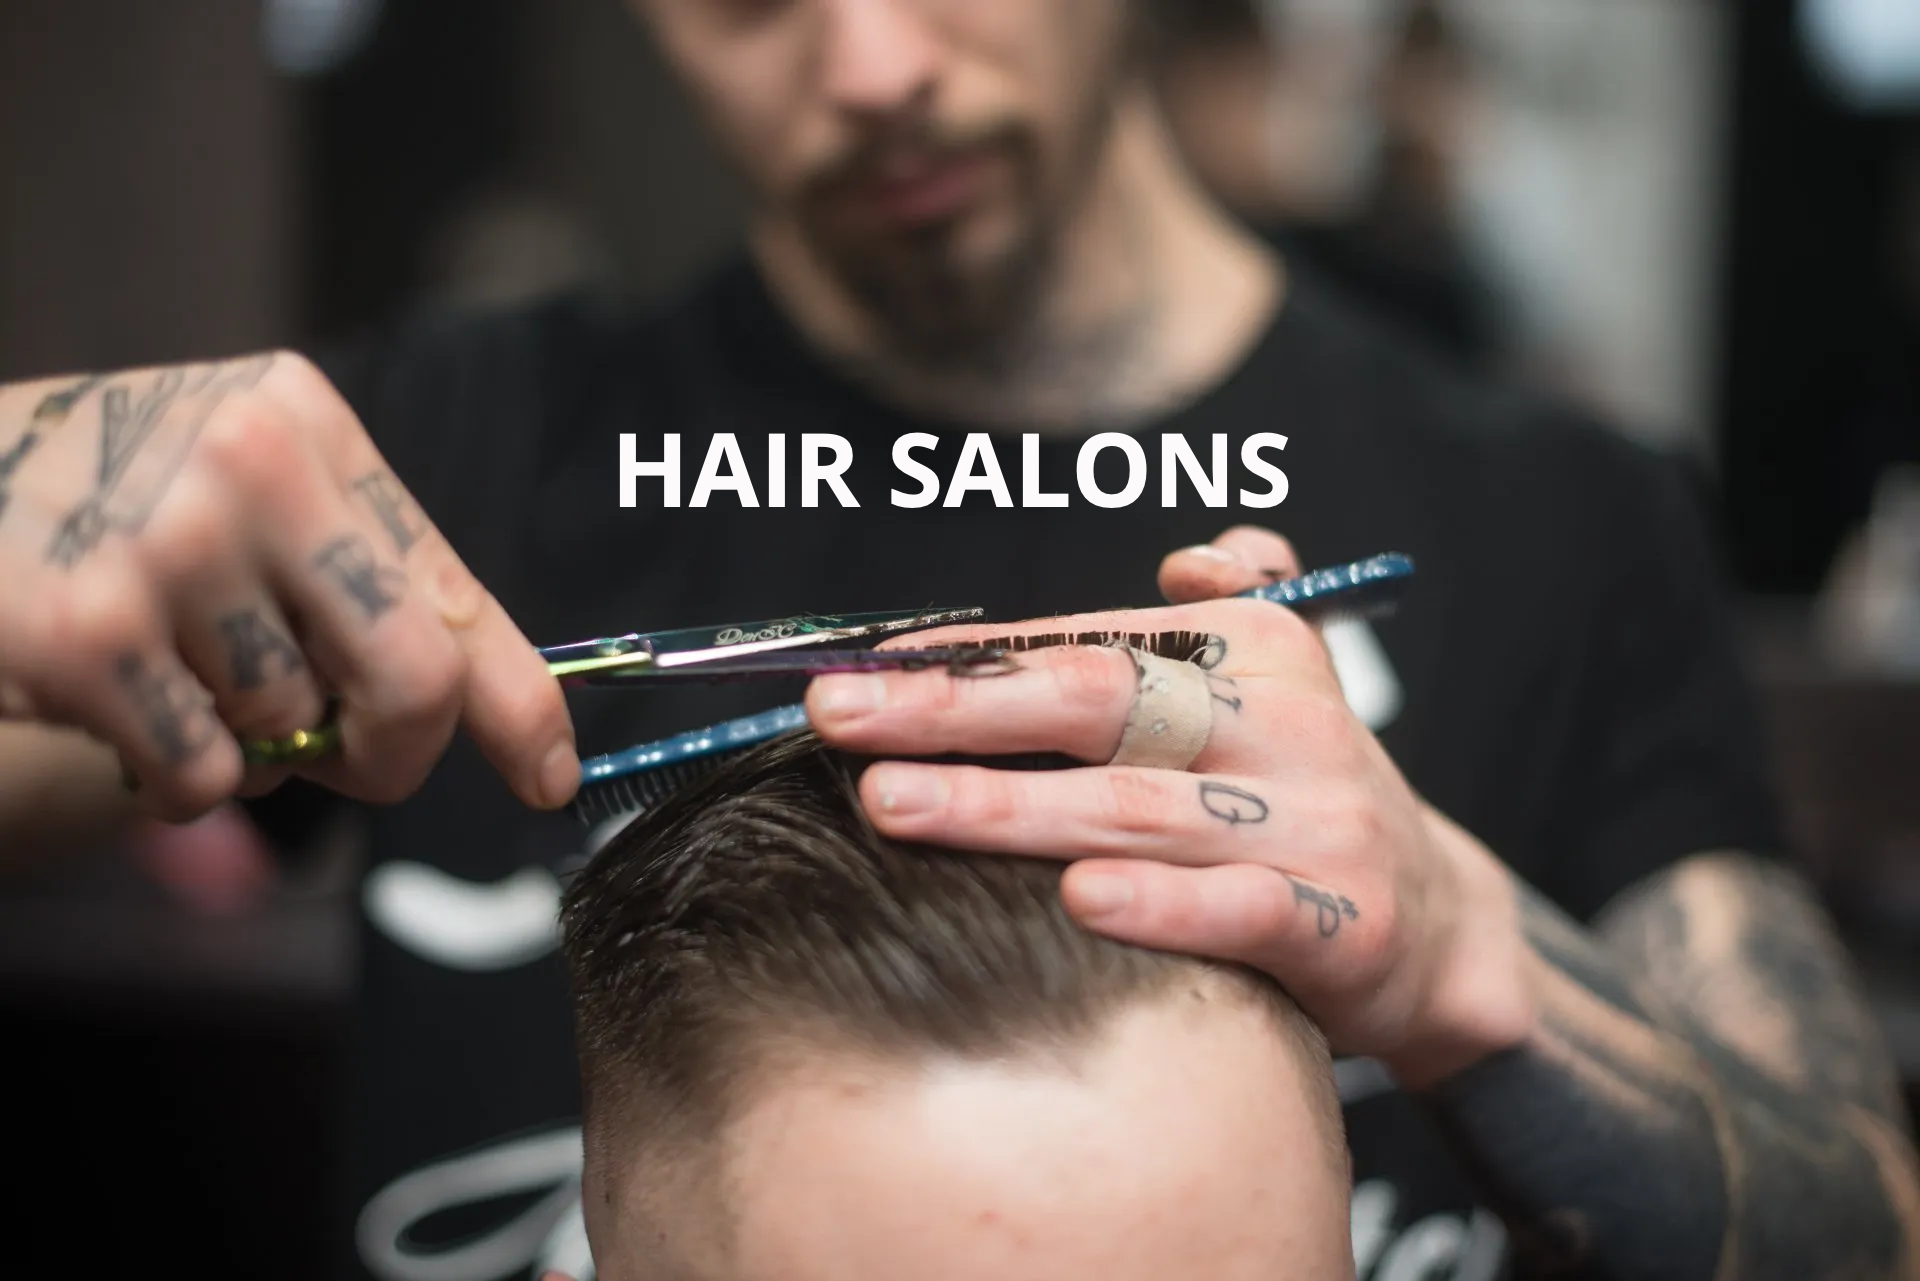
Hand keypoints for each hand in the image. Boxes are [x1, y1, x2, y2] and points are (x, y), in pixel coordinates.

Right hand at [0, 355, 577, 820]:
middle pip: (414, 681)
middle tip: (342, 760)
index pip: (454, 590)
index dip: (519, 702)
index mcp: (311, 426)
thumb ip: (359, 579)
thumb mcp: (247, 489)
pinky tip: (117, 699)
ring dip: (244, 745)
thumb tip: (477, 706)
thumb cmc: (107, 499)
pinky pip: (200, 778)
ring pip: (290, 737)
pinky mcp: (87, 631)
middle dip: (391, 756)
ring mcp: (170, 545)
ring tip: (172, 670)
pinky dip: (171, 775)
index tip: (549, 774)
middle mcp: (255, 465)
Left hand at [806, 526, 1533, 1083]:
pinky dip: (1162, 906)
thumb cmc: (1304, 799)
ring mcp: (1318, 820)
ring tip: (893, 806)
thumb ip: (1219, 616)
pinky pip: (1241, 909)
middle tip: (837, 716)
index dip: (965, 659)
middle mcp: (1285, 721)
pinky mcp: (1345, 920)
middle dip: (956, 709)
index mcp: (1254, 649)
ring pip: (1140, 807)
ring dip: (1009, 807)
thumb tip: (1191, 553)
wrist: (1443, 922)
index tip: (857, 670)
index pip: (1084, 644)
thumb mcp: (1280, 688)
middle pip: (1098, 704)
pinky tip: (1076, 901)